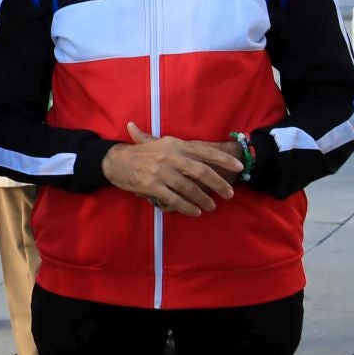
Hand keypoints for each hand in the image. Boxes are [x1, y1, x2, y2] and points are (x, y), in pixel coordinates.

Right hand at [100, 122, 243, 215]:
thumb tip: (203, 146)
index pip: (205, 151)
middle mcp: (170, 157)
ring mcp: (160, 172)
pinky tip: (195, 211)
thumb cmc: (140, 153)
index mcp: (175, 144)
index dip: (223, 160)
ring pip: (189, 188)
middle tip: (229, 194)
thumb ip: (181, 146)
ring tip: (211, 206)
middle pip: (202, 171)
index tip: (239, 167)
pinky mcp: (151, 186)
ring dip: (203, 199)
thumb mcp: (160, 143)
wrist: (114, 161)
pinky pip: (173, 199)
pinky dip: (187, 207)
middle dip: (219, 184)